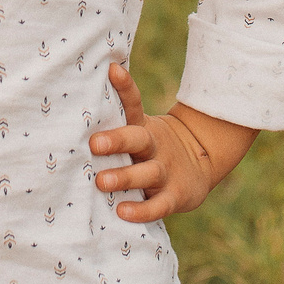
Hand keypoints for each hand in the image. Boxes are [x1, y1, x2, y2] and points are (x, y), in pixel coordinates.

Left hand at [89, 61, 254, 223]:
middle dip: (117, 140)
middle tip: (94, 144)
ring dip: (125, 177)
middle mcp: (154, 147)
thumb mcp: (139, 129)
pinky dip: (142, 210)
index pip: (133, 104)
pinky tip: (122, 212)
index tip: (112, 71)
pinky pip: (158, 205)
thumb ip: (114, 121)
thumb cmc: (151, 148)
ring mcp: (166, 172)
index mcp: (143, 128)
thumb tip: (83, 90)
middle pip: (138, 139)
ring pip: (147, 173)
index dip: (125, 87)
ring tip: (102, 182)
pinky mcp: (175, 197)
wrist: (200, 163)